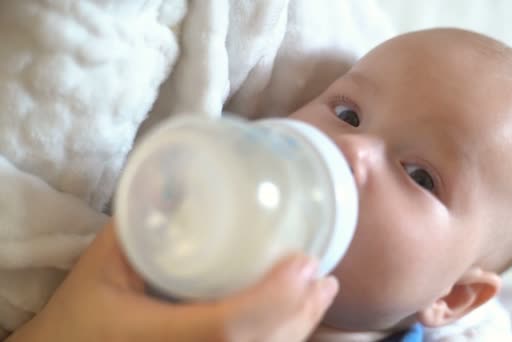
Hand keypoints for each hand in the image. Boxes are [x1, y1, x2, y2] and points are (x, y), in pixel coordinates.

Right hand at [8, 221, 337, 341]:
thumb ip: (140, 224)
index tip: (304, 262)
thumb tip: (182, 186)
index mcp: (152, 337)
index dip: (274, 298)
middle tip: (319, 272)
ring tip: (319, 289)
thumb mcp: (101, 265)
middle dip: (299, 311)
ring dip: (299, 325)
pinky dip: (284, 338)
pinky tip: (298, 317)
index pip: (227, 327)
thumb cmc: (79, 315)